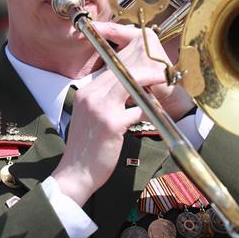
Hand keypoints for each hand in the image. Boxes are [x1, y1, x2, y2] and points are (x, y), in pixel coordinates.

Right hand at [51, 21, 192, 206]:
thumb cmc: (87, 149)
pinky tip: (154, 114)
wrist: (75, 173)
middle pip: (120, 71)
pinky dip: (147, 110)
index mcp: (86, 94)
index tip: (145, 63)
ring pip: (128, 83)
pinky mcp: (111, 124)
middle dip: (143, 67)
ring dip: (148, 80)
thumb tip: (128, 93)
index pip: (108, 69)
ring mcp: (100, 109)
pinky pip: (136, 109)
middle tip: (160, 68)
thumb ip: (105, 103)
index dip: (129, 64)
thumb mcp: (91, 119)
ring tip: (163, 79)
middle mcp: (90, 96)